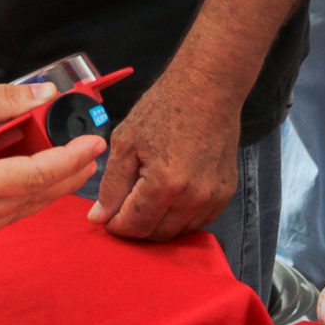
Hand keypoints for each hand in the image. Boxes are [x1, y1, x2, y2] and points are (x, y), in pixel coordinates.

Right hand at [0, 83, 104, 253]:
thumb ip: (1, 101)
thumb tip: (44, 97)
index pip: (32, 176)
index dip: (68, 159)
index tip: (92, 142)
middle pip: (29, 199)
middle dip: (63, 174)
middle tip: (87, 151)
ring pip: (13, 213)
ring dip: (40, 187)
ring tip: (64, 161)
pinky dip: (11, 198)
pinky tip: (22, 176)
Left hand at [91, 67, 240, 240]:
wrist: (207, 90)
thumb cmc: (164, 108)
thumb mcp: (126, 141)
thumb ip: (112, 184)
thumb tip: (99, 217)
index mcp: (164, 184)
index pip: (134, 226)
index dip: (115, 224)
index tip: (107, 215)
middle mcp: (192, 198)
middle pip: (157, 234)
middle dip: (136, 226)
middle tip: (124, 205)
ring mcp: (212, 198)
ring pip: (178, 231)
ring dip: (159, 222)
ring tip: (147, 195)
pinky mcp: (225, 194)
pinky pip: (198, 220)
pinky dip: (180, 216)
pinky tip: (170, 195)